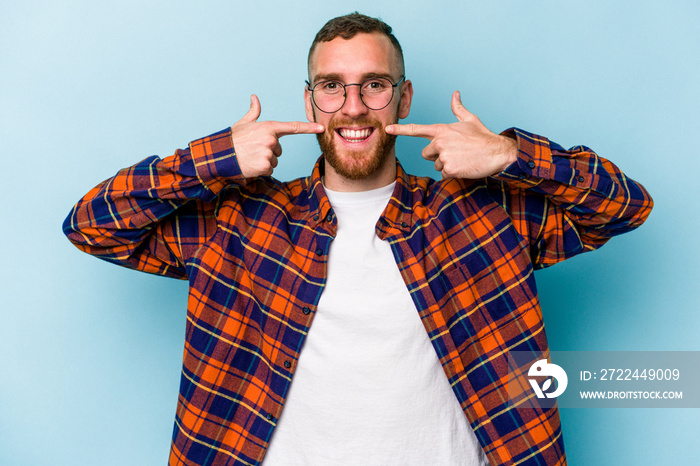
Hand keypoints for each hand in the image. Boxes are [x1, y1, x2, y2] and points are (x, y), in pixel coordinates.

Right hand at [231, 95, 324, 177]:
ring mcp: (268, 153)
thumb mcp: (244, 123)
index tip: (321, 127)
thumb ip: (253, 112)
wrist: (222, 155)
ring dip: (265, 161)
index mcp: (268, 127)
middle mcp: (271, 139)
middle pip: (280, 150)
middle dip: (269, 151)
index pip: (293, 127)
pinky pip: (270, 169)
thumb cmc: (233, 139)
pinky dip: (261, 169)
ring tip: (251, 156)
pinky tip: (251, 164)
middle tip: (254, 149)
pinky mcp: (265, 166)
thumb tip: (254, 97)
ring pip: (275, 160)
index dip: (308, 127)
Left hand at [385, 91, 517, 178]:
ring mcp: (444, 155)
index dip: (400, 129)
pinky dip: (453, 173)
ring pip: (436, 164)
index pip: (416, 129)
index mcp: (442, 129)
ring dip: (446, 164)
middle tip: (455, 152)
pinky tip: (464, 166)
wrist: (497, 152)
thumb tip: (455, 93)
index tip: (387, 129)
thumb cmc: (483, 137)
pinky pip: (444, 174)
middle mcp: (440, 141)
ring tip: (462, 159)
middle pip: (426, 153)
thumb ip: (458, 108)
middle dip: (436, 155)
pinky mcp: (449, 168)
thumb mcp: (470, 120)